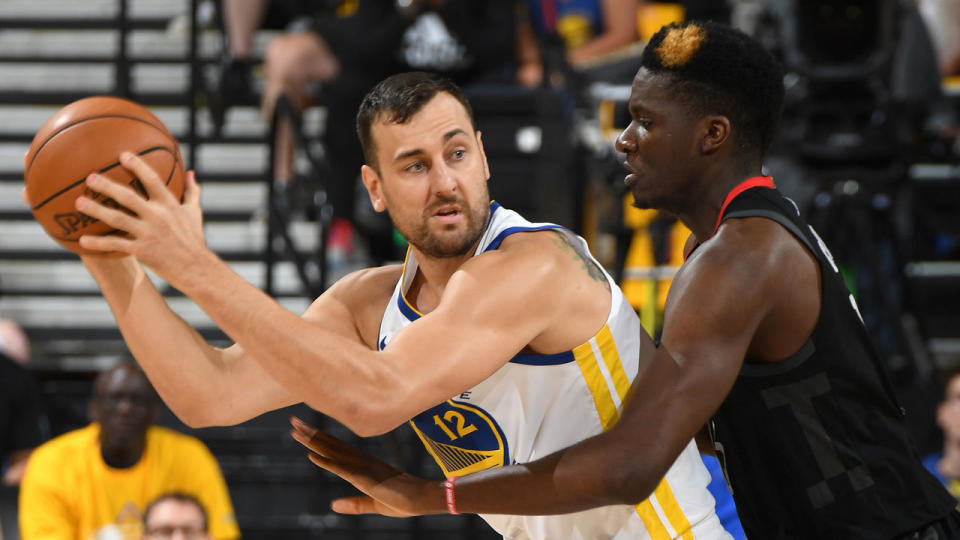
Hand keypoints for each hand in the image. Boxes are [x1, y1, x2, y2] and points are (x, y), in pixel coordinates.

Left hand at [75, 152, 208, 287]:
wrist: (196, 268)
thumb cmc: (193, 238)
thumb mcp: (195, 213)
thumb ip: (191, 191)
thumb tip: (190, 172)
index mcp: (170, 204)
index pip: (152, 180)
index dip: (137, 166)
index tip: (123, 155)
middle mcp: (158, 216)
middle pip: (128, 197)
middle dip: (107, 186)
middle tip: (89, 178)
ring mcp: (149, 233)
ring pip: (117, 218)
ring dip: (96, 210)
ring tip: (79, 202)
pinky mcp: (142, 250)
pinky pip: (116, 244)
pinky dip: (98, 243)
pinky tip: (82, 240)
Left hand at [289, 417, 443, 516]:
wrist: (423, 499)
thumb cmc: (403, 502)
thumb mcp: (373, 505)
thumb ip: (354, 504)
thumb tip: (332, 505)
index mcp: (363, 464)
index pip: (336, 448)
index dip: (318, 438)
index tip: (302, 429)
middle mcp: (360, 461)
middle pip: (331, 444)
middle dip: (311, 433)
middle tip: (293, 421)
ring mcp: (362, 468)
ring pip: (333, 452)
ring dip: (313, 442)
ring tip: (296, 431)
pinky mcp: (365, 478)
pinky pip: (341, 469)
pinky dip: (326, 462)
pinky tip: (311, 455)